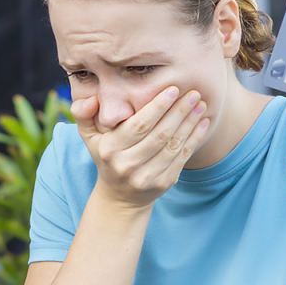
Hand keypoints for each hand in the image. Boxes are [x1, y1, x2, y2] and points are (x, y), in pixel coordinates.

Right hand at [70, 87, 209, 209]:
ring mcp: (147, 177)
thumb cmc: (106, 156)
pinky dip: (194, 138)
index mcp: (110, 150)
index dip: (158, 106)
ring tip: (201, 104)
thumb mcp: (89, 137)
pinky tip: (202, 122)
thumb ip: (83, 114)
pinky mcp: (164, 183)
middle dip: (178, 111)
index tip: (172, 88)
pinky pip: (182, 157)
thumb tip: (92, 99)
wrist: (120, 196)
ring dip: (189, 123)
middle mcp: (127, 165)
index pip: (139, 125)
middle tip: (193, 92)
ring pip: (173, 145)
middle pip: (159, 134)